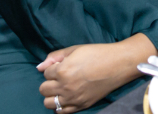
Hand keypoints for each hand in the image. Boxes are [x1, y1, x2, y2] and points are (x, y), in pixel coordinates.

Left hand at [38, 35, 156, 112]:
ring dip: (52, 95)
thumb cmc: (97, 53)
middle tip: (61, 77)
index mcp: (63, 70)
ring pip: (48, 103)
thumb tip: (39, 67)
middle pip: (43, 89)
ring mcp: (73, 98)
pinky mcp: (81, 106)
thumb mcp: (75, 49)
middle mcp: (65, 87)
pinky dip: (60, 105)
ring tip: (62, 88)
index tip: (62, 65)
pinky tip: (67, 97)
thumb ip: (55, 57)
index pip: (45, 73)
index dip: (53, 68)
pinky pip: (61, 112)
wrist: (118, 64)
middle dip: (50, 82)